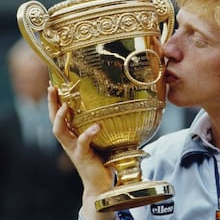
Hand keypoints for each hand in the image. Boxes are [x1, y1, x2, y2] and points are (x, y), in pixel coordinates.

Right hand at [48, 86, 115, 219]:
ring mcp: (74, 149)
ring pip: (60, 131)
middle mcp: (69, 141)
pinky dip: (89, 133)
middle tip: (52, 88)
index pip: (59, 116)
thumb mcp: (101, 139)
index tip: (54, 85)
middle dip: (52, 103)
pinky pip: (82, 143)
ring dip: (61, 117)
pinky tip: (97, 125)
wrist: (100, 184)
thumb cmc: (102, 160)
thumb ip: (103, 126)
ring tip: (66, 105)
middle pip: (54, 120)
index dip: (55, 101)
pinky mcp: (82, 156)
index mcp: (72, 136)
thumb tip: (118, 107)